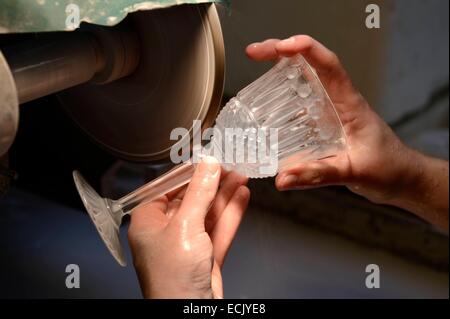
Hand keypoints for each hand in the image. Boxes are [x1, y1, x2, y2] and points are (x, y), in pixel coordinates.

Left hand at [128, 157, 249, 298]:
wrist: (190, 314)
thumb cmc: (173, 277)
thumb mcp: (185, 226)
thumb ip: (199, 193)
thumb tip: (208, 164)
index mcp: (148, 222)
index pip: (168, 188)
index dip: (190, 172)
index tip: (208, 158)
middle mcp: (166, 232)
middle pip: (192, 199)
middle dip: (212, 183)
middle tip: (230, 164)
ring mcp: (187, 244)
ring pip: (208, 214)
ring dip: (225, 196)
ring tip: (241, 175)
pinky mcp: (205, 256)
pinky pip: (219, 230)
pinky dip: (231, 214)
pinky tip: (242, 197)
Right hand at [246, 36, 448, 229]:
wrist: (402, 178)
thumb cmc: (388, 169)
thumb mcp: (354, 171)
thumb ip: (319, 174)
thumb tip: (283, 179)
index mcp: (349, 103)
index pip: (328, 65)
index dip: (305, 49)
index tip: (279, 47)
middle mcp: (338, 102)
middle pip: (310, 66)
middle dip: (282, 53)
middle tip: (254, 52)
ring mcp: (331, 111)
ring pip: (304, 81)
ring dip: (280, 69)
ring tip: (255, 65)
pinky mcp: (325, 124)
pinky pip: (301, 103)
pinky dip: (283, 96)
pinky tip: (266, 103)